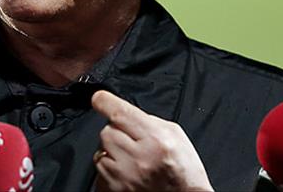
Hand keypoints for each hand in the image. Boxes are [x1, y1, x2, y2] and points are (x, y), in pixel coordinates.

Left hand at [91, 90, 212, 191]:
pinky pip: (100, 171)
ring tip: (132, 161)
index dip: (105, 102)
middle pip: (107, 131)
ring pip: (101, 151)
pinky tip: (127, 173)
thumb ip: (149, 121)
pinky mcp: (114, 190)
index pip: (121, 114)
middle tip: (133, 143)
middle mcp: (138, 158)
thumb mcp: (175, 135)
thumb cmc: (184, 171)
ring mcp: (124, 177)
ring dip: (112, 152)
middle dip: (117, 133)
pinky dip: (110, 169)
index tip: (99, 98)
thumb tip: (127, 115)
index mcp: (156, 140)